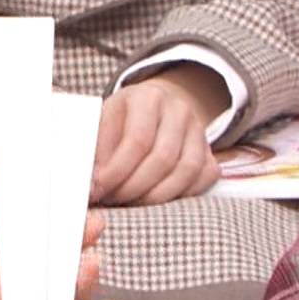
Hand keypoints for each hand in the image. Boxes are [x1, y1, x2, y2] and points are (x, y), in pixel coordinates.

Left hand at [91, 63, 228, 205]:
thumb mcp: (102, 121)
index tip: (98, 188)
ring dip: (155, 196)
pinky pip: (203, 180)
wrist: (154, 109)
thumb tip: (87, 180)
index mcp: (148, 97)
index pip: (137, 140)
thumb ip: (94, 146)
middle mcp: (179, 111)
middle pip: (162, 158)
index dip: (116, 170)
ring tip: (130, 202)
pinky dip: (179, 196)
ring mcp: (200, 131)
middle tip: (112, 199)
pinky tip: (155, 200)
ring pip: (186, 171)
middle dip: (133, 187)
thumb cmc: (121, 120)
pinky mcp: (211, 153)